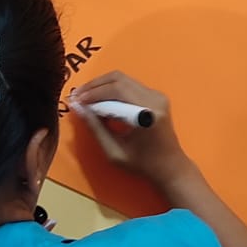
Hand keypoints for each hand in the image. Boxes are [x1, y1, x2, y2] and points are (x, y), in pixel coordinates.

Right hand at [69, 71, 194, 192]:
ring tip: (85, 97)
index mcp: (146, 114)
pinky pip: (130, 85)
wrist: (171, 166)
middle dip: (95, 86)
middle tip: (77, 96)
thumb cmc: (142, 164)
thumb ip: (96, 128)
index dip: (92, 94)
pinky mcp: (157, 96)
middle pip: (118, 79)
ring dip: (102, 86)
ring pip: (123, 79)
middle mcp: (154, 99)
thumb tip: (78, 107)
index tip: (75, 100)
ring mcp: (158, 95)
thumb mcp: (114, 151)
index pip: (115, 92)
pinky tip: (100, 100)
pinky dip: (112, 89)